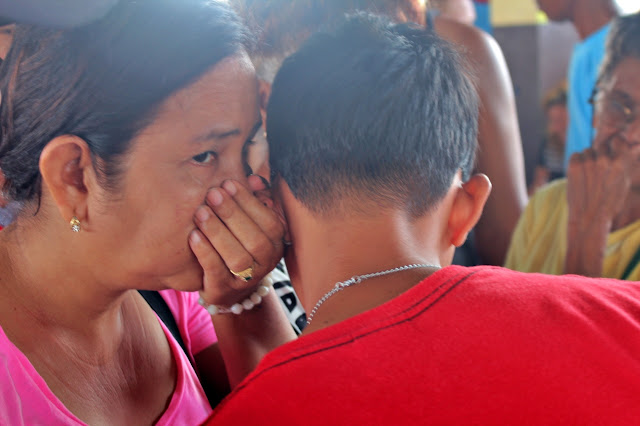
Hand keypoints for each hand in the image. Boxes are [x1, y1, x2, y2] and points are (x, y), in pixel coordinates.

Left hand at [188, 175, 284, 305]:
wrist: (225, 285)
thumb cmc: (237, 243)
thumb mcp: (249, 221)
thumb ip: (254, 199)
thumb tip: (255, 180)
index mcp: (276, 243)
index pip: (270, 222)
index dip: (249, 202)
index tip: (228, 183)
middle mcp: (266, 263)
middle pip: (255, 240)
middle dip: (232, 214)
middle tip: (212, 194)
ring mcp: (246, 280)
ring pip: (238, 257)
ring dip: (218, 232)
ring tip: (201, 212)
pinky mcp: (223, 291)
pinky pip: (216, 272)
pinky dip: (205, 252)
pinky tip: (194, 235)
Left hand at [564, 134, 639, 275]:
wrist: (589, 217)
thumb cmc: (609, 203)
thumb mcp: (624, 183)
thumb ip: (626, 163)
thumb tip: (635, 145)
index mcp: (620, 163)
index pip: (618, 140)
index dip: (615, 146)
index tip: (612, 153)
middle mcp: (604, 159)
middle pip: (601, 146)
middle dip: (600, 155)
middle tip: (598, 170)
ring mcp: (588, 162)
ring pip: (588, 151)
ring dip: (588, 159)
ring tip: (589, 175)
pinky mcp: (573, 165)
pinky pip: (575, 155)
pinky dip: (577, 162)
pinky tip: (580, 175)